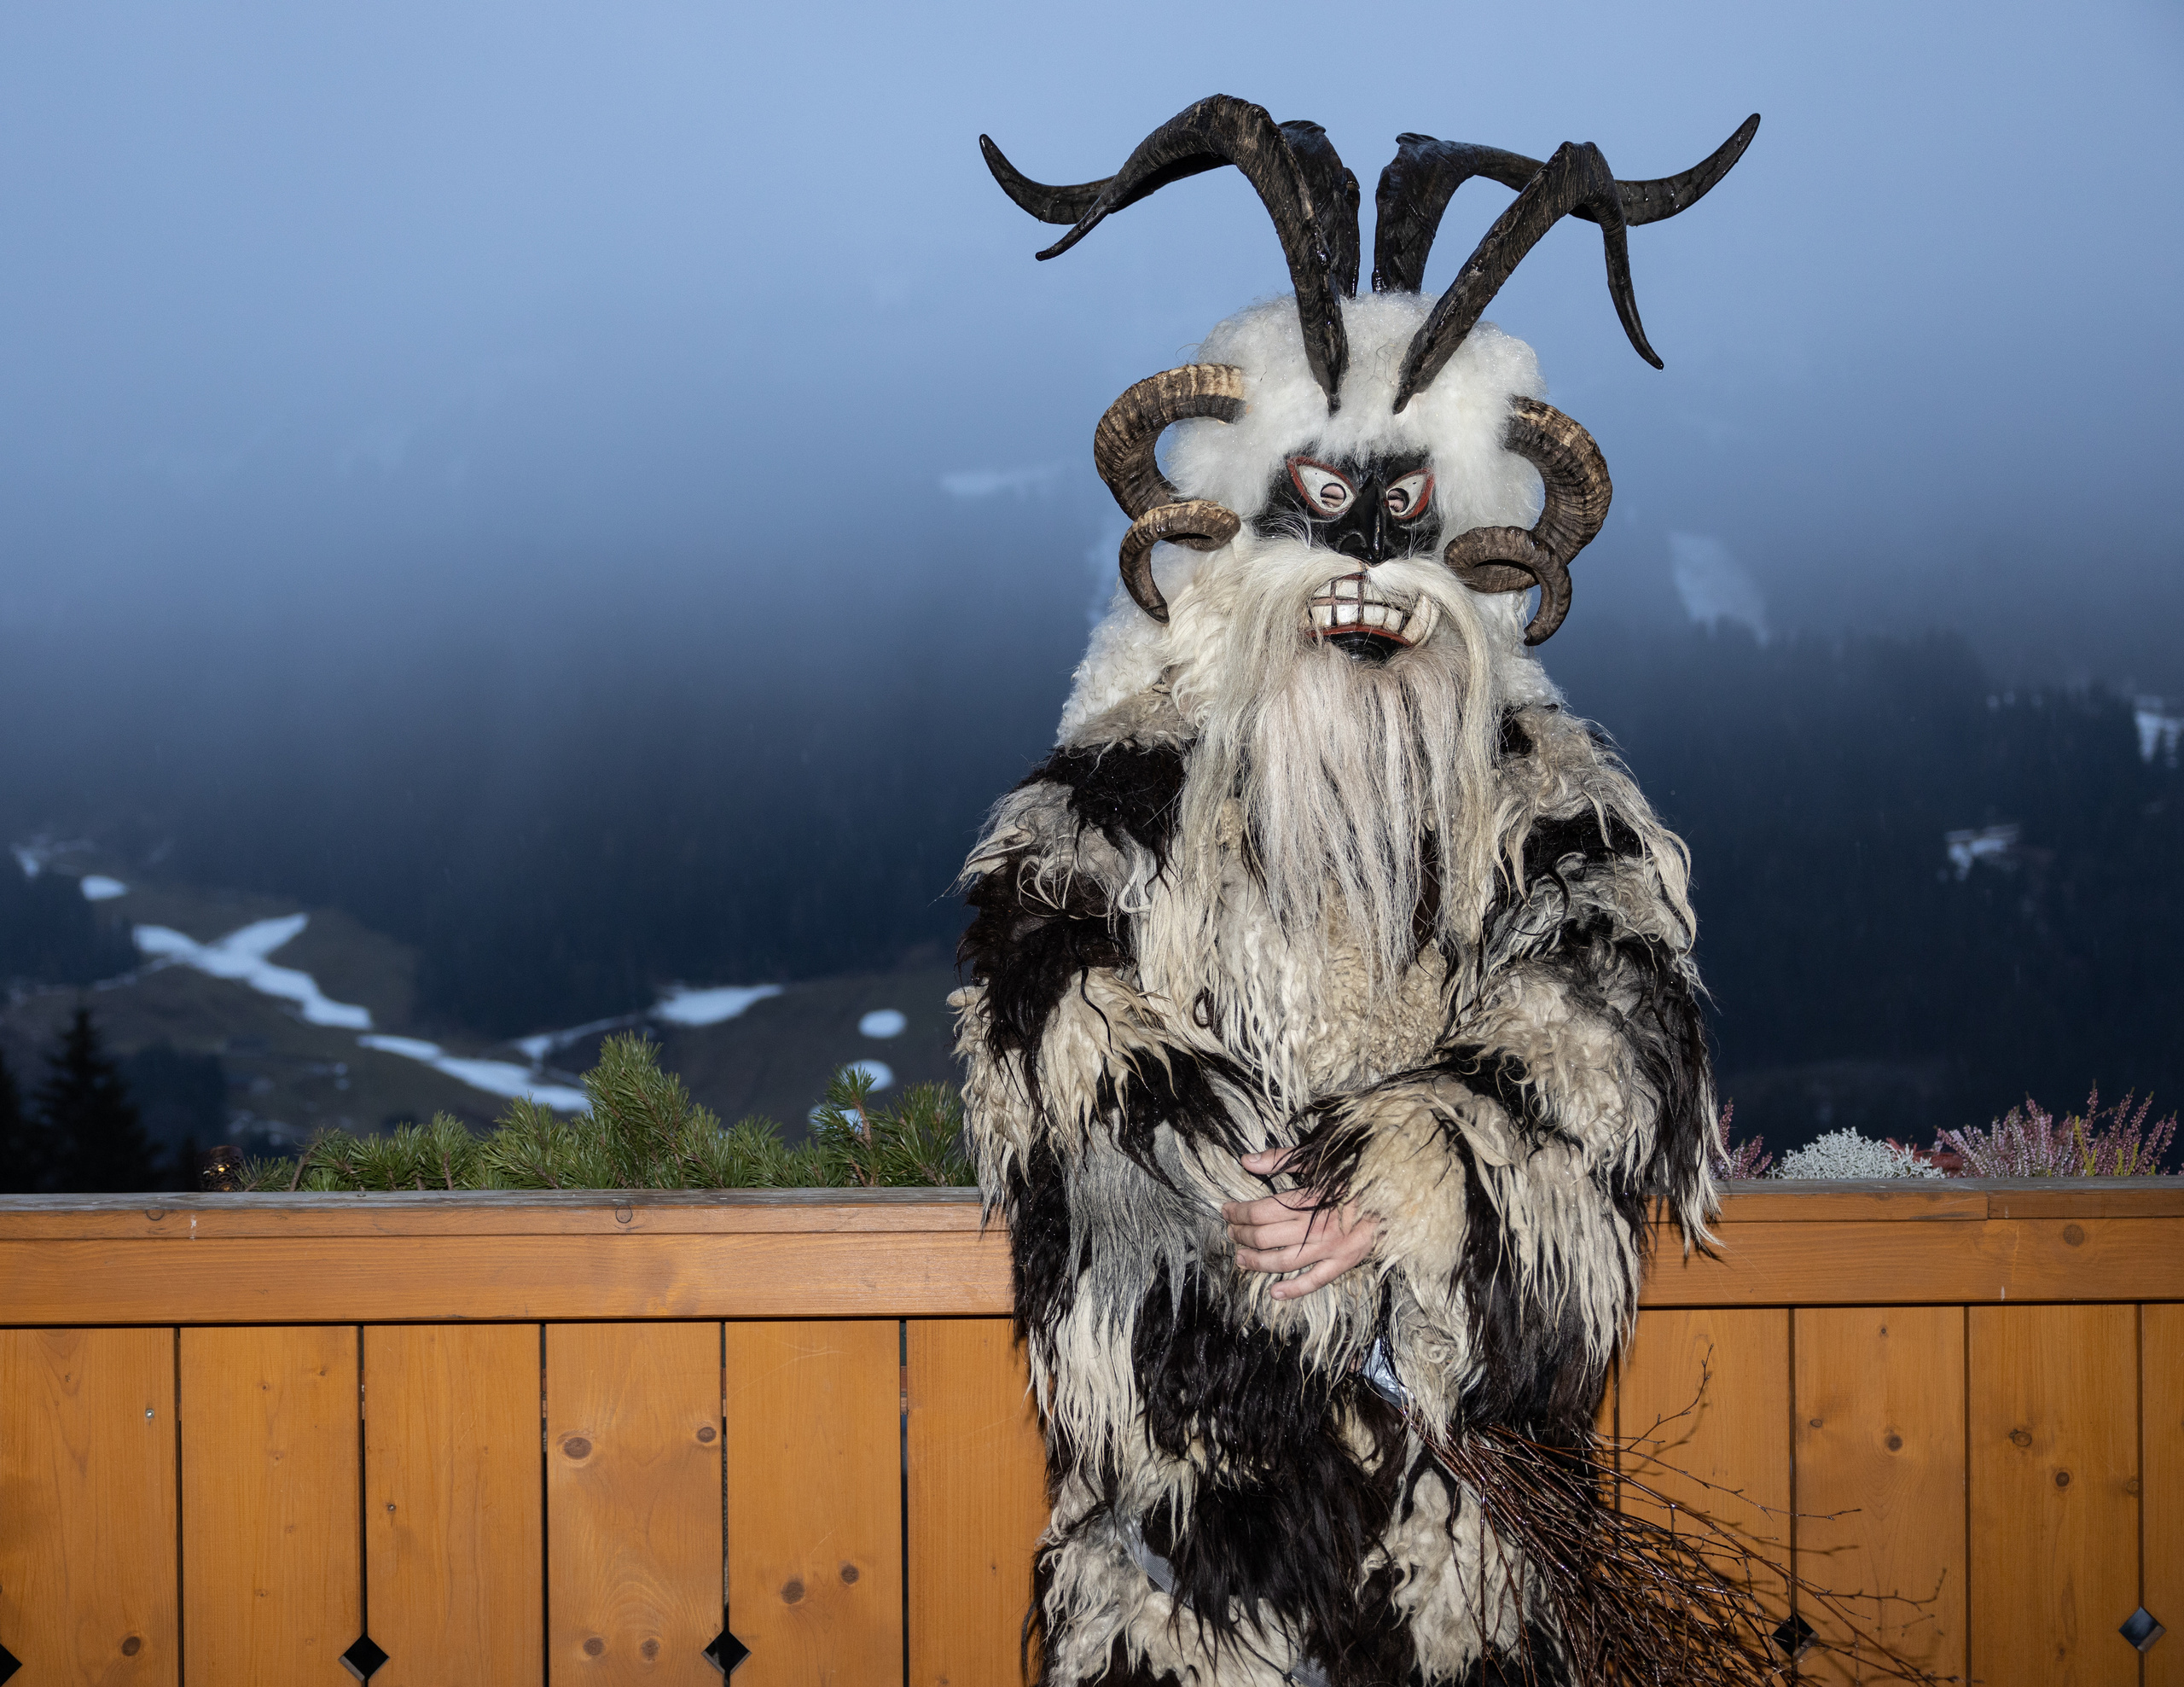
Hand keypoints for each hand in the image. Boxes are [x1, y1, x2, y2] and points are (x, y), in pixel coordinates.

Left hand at [1221, 1147, 1377, 1300]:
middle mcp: (1316, 1226)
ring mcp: (1331, 1247)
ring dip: (1257, 1262)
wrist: (1395, 1193)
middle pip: (1266, 1237)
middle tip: (1230, 1232)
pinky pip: (1315, 1280)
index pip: (1260, 1211)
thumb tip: (1246, 1160)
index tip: (1226, 1210)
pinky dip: (1294, 1289)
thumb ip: (1280, 1160)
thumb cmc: (1354, 1174)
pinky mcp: (1344, 1262)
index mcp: (1309, 1199)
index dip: (1238, 1212)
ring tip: (1241, 1259)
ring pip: (1284, 1261)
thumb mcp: (1318, 1161)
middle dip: (1242, 1235)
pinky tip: (1275, 1292)